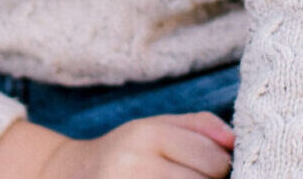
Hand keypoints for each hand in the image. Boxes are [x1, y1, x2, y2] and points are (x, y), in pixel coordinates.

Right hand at [41, 112, 234, 178]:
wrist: (69, 176)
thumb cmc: (125, 153)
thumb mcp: (155, 127)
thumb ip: (198, 127)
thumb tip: (233, 140)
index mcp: (146, 135)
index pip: (213, 159)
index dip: (222, 166)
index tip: (213, 167)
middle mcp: (134, 165)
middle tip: (193, 176)